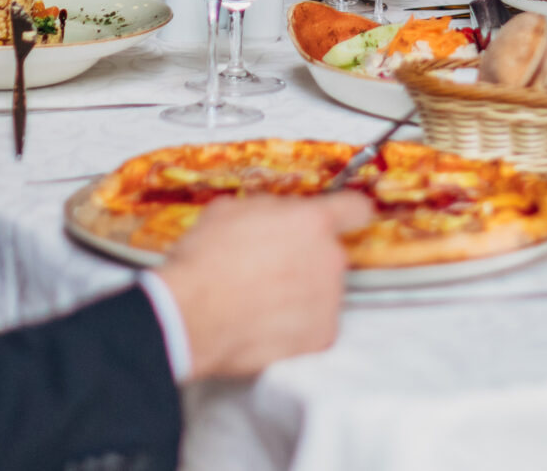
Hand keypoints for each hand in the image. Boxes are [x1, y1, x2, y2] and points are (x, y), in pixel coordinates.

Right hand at [157, 194, 372, 379]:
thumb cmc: (205, 260)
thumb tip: (279, 215)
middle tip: (272, 268)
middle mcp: (330, 259)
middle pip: (331, 254)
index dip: (347, 212)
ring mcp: (329, 301)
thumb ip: (270, 209)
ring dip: (303, 293)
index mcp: (312, 222)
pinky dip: (297, 327)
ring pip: (324, 291)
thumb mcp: (231, 210)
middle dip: (307, 259)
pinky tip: (267, 324)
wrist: (191, 316)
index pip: (355, 209)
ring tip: (263, 301)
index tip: (342, 219)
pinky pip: (316, 326)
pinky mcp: (321, 337)